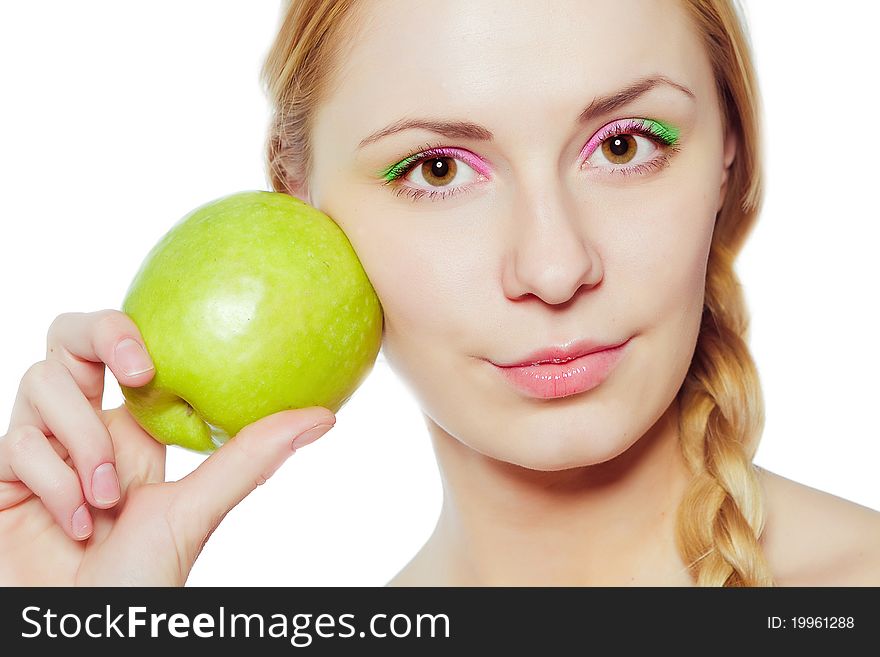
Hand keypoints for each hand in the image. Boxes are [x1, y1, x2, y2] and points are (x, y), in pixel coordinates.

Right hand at [0, 309, 334, 584]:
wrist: (78, 634)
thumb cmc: (141, 581)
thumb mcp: (199, 509)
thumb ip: (251, 457)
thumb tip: (326, 416)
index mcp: (133, 428)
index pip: (121, 346)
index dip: (128, 332)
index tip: (152, 365)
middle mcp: (85, 428)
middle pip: (68, 340)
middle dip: (96, 337)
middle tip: (137, 372)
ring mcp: (42, 450)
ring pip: (40, 385)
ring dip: (83, 442)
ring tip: (108, 501)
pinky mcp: (5, 476)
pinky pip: (16, 443)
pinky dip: (55, 483)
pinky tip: (77, 525)